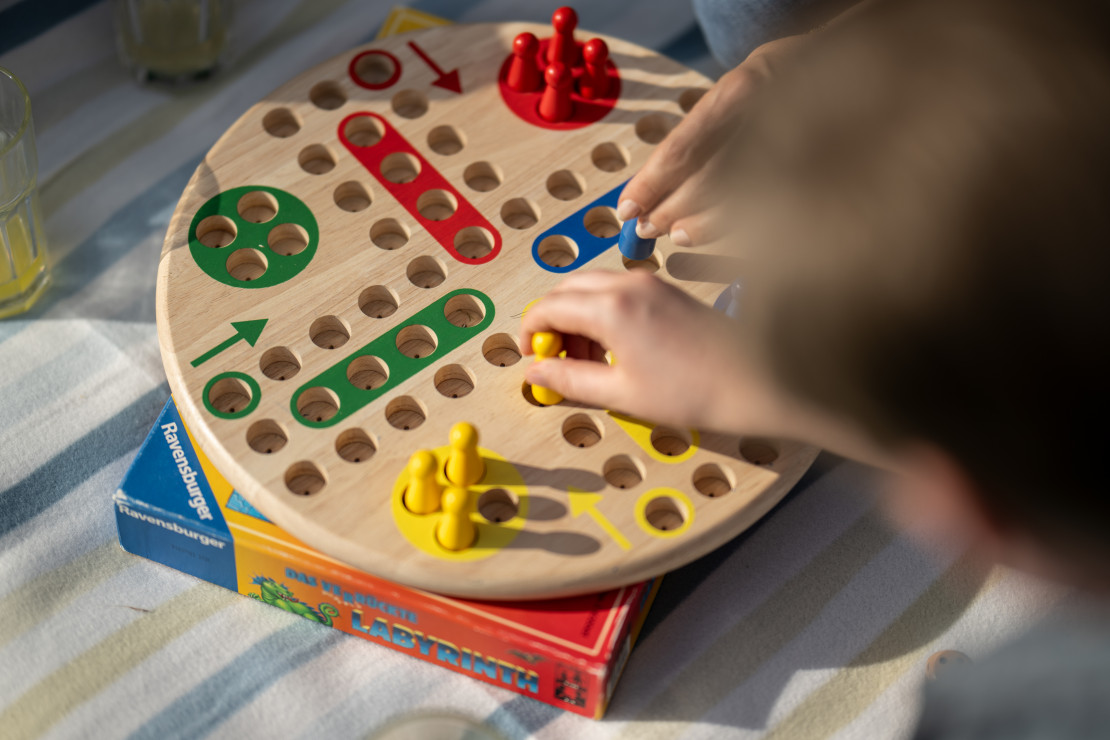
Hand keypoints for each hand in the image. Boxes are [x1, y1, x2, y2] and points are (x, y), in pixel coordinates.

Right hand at [519, 271, 768, 431]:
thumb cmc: (697, 390)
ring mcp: (649, 283)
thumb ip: (571, 380)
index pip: (548, 308)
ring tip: (590, 363)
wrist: (759, 379)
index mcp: (612, 308)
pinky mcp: (665, 289)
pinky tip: (616, 350)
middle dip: (553, 324)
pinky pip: (617, 291)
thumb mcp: (622, 394)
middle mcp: (628, 284)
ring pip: (591, 288)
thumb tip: (536, 374)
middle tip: (558, 362)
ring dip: (578, 319)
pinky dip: (603, 314)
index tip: (532, 360)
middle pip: (566, 290)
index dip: (530, 334)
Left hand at [616, 36, 801, 246]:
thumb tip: (651, 184)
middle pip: (711, 181)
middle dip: (672, 210)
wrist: (848, 63)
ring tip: (677, 232)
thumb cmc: (783, 79)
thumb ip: (699, 131)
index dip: (651, 185)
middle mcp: (774, 115)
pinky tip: (714, 228)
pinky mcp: (818, 177)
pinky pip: (769, 212)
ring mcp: (800, 148)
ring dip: (702, 225)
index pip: (684, 148)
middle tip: (648, 226)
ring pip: (741, 203)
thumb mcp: (738, 89)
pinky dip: (735, 224)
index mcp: (744, 88)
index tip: (628, 206)